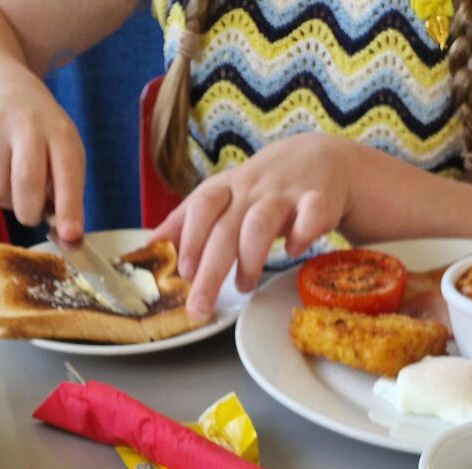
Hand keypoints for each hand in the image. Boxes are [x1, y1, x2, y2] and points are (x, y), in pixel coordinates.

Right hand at [0, 82, 84, 238]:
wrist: (5, 92)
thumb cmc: (45, 138)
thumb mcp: (66, 157)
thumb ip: (69, 199)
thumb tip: (69, 243)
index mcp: (60, 133)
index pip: (66, 175)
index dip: (68, 209)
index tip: (70, 236)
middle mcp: (27, 126)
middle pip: (26, 182)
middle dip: (30, 213)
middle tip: (34, 214)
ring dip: (10, 203)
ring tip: (17, 186)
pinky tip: (3, 174)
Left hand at [150, 135, 356, 319]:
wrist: (322, 159)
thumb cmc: (265, 188)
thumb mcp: (223, 196)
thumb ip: (189, 220)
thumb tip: (150, 244)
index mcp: (227, 189)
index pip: (201, 208)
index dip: (189, 238)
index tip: (181, 272)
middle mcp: (252, 189)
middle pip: (226, 228)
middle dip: (210, 271)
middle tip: (200, 307)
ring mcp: (286, 194)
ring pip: (261, 223)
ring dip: (250, 259)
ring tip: (243, 287)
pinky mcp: (320, 200)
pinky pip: (312, 214)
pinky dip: (302, 234)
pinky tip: (293, 251)